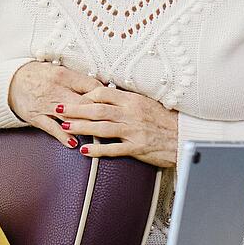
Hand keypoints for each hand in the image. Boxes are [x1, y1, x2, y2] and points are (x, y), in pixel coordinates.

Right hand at [9, 62, 109, 148]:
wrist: (10, 82)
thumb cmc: (37, 76)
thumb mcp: (57, 70)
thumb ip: (76, 79)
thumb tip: (99, 87)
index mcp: (63, 76)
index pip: (92, 87)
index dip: (105, 96)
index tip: (112, 103)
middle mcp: (56, 90)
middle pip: (84, 104)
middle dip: (99, 114)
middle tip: (111, 121)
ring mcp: (46, 106)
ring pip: (71, 117)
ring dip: (86, 127)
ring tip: (99, 135)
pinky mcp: (37, 117)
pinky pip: (52, 128)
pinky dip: (63, 136)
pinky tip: (74, 143)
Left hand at [58, 83, 179, 166]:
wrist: (186, 137)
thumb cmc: (165, 121)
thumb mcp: (147, 104)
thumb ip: (127, 101)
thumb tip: (107, 95)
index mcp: (133, 100)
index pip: (103, 92)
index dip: (85, 94)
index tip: (72, 96)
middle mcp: (131, 113)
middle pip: (97, 109)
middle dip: (75, 109)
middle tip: (57, 108)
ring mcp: (134, 130)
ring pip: (102, 127)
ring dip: (81, 127)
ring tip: (64, 127)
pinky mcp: (137, 147)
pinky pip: (114, 149)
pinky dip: (97, 150)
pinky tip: (83, 151)